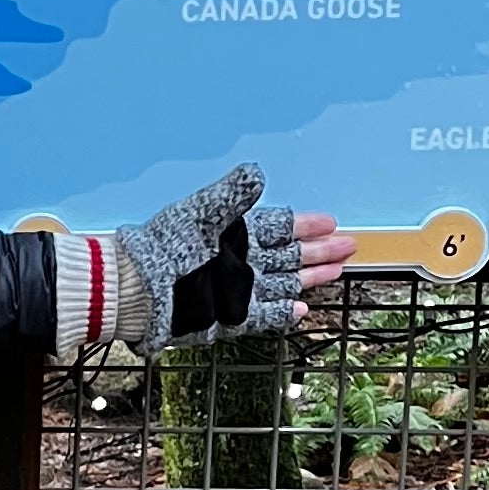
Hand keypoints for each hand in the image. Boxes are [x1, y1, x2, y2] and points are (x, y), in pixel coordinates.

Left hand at [118, 163, 345, 351]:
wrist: (142, 288)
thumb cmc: (165, 247)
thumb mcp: (201, 211)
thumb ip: (232, 194)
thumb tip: (256, 173)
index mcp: (233, 233)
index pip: (278, 227)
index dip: (304, 224)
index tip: (329, 221)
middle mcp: (238, 262)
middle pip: (288, 255)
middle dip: (318, 250)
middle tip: (347, 246)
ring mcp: (236, 290)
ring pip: (283, 282)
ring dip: (310, 276)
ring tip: (335, 269)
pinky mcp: (229, 316)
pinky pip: (264, 314)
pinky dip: (284, 310)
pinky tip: (302, 306)